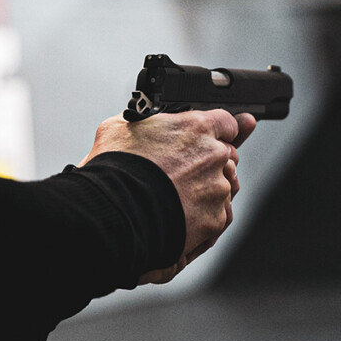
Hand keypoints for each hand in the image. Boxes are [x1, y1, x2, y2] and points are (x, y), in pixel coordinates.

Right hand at [79, 110, 256, 283]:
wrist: (114, 212)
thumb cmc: (113, 170)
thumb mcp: (119, 128)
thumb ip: (144, 121)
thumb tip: (143, 123)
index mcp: (196, 128)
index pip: (226, 122)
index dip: (219, 130)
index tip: (215, 137)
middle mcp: (213, 156)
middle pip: (227, 156)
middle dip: (211, 162)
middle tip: (186, 171)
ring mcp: (217, 189)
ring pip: (224, 186)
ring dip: (208, 190)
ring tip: (178, 197)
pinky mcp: (214, 219)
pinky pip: (218, 214)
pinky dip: (204, 215)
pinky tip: (181, 215)